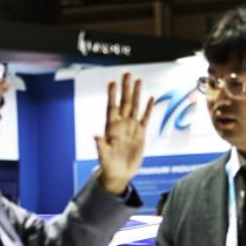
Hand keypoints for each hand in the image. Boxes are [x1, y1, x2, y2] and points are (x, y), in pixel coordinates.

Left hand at [95, 72, 153, 195]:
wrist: (118, 173)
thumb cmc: (108, 165)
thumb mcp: (103, 155)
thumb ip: (100, 145)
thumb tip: (95, 135)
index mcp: (111, 127)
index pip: (112, 107)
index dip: (112, 95)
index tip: (112, 82)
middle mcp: (121, 124)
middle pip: (124, 102)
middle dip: (125, 87)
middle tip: (127, 72)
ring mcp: (131, 127)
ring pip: (135, 106)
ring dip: (136, 93)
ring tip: (138, 80)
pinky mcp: (140, 134)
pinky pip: (145, 118)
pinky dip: (148, 108)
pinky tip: (150, 98)